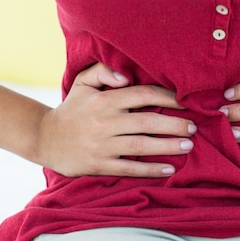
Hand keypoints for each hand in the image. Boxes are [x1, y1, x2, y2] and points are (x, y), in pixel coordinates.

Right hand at [36, 63, 195, 176]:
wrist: (45, 139)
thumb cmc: (72, 109)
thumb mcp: (82, 83)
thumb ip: (103, 71)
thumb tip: (125, 77)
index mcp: (104, 100)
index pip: (143, 95)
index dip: (168, 98)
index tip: (187, 102)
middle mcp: (104, 122)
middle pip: (146, 122)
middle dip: (174, 124)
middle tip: (194, 127)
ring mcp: (102, 145)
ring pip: (141, 145)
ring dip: (168, 146)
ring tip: (188, 145)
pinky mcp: (99, 165)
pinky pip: (129, 168)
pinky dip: (150, 169)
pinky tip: (169, 169)